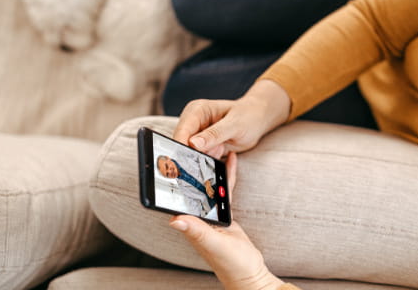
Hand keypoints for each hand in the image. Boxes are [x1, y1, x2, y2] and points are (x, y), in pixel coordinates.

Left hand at [170, 152, 283, 289]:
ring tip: (211, 147)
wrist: (250, 272)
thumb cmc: (231, 264)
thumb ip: (196, 232)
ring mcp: (210, 214)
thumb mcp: (213, 245)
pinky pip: (224, 189)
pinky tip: (230, 162)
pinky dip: (227, 175)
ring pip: (208, 185)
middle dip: (190, 167)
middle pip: (191, 187)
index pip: (176, 198)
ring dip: (209, 167)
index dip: (171, 179)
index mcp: (190, 224)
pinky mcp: (224, 212)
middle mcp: (196, 217)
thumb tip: (174, 220)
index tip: (168, 159)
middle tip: (190, 144)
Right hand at [172, 80, 290, 157]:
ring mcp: (197, 135)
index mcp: (197, 110)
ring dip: (204, 158)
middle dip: (194, 155)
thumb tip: (193, 144)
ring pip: (191, 154)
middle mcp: (193, 122)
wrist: (258, 119)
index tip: (185, 162)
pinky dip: (211, 160)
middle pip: (182, 144)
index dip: (181, 147)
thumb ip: (214, 134)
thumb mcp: (234, 125)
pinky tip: (224, 151)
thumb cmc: (249, 116)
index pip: (182, 131)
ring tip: (222, 149)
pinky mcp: (203, 145)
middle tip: (212, 156)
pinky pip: (201, 158)